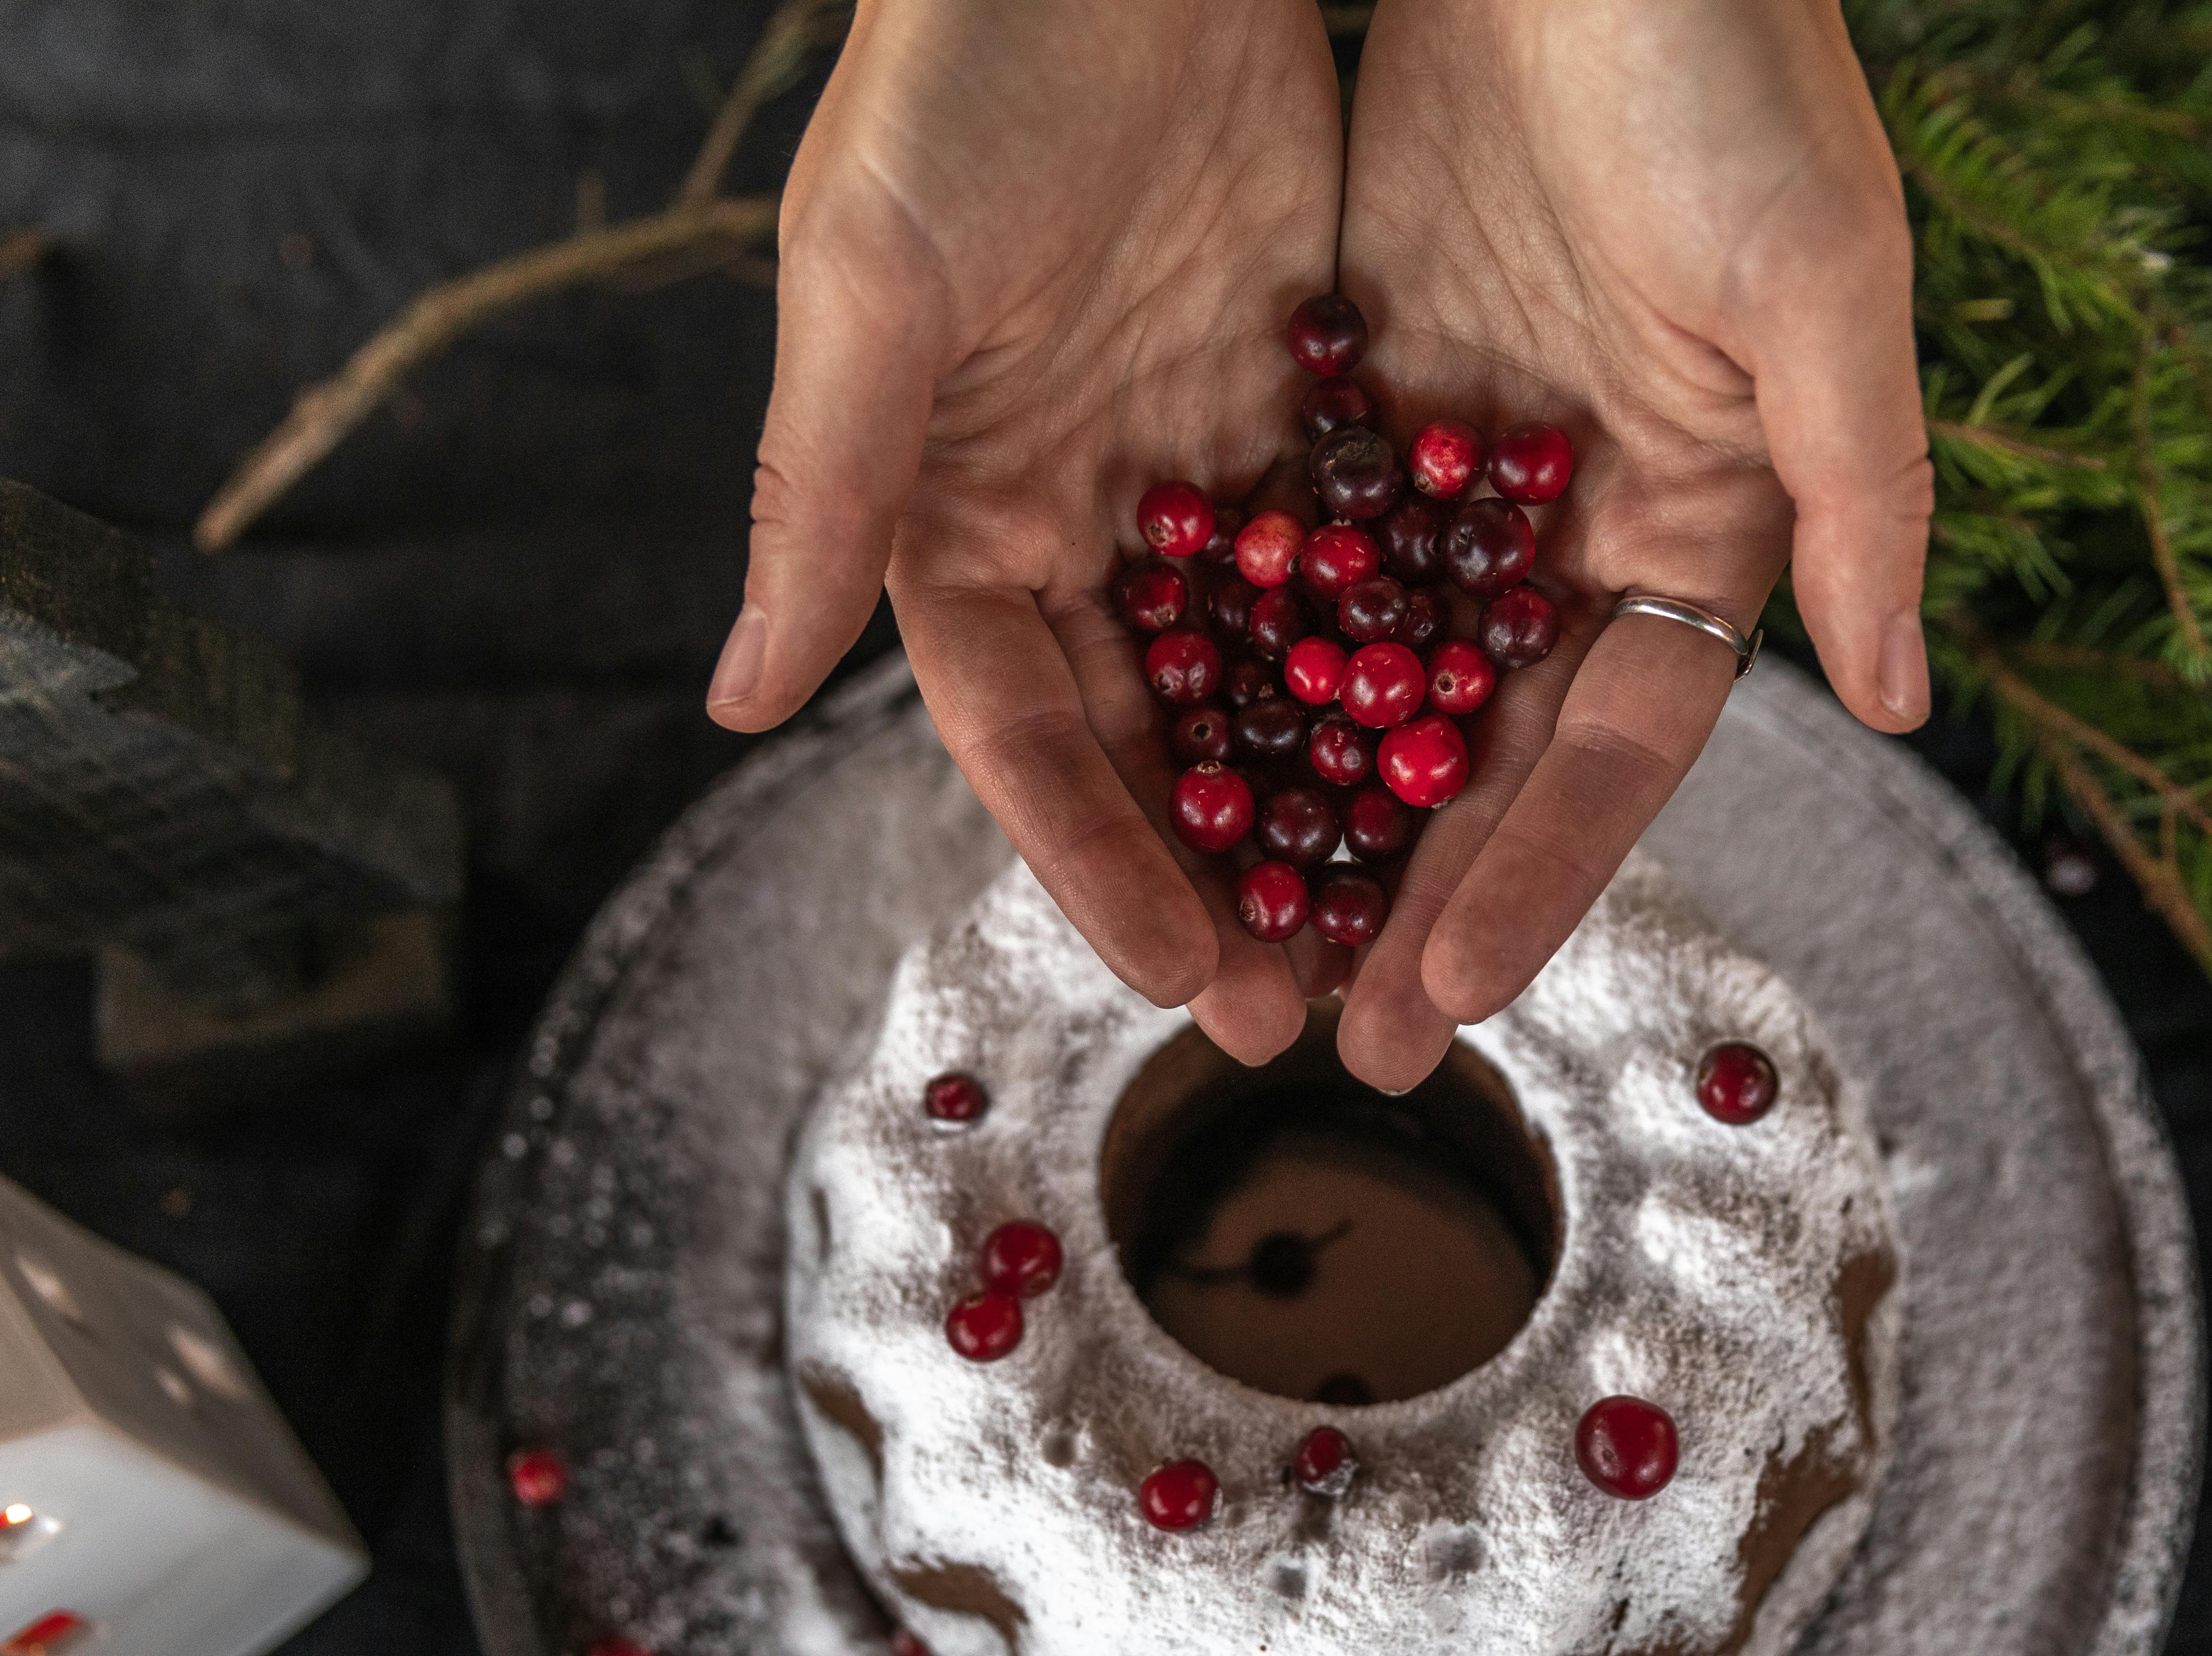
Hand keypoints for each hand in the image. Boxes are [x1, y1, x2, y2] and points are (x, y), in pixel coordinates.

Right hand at [707, 0, 1342, 1063]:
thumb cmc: (959, 66)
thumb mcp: (873, 277)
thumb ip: (820, 493)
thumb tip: (739, 702)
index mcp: (951, 510)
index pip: (1020, 727)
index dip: (1093, 856)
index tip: (1179, 973)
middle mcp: (1071, 514)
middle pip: (1149, 736)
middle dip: (1221, 873)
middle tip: (1305, 1006)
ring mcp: (1190, 469)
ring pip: (1261, 676)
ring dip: (1322, 802)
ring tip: (1396, 929)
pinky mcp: (1299, 404)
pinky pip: (1357, 562)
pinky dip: (1401, 660)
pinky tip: (1472, 758)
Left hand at [1330, 0, 1930, 1090]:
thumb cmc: (1725, 56)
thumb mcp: (1817, 271)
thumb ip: (1857, 491)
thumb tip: (1893, 701)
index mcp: (1701, 515)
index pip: (1614, 748)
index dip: (1534, 883)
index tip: (1441, 1004)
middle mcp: (1577, 516)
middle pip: (1484, 748)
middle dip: (1410, 896)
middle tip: (1329, 1041)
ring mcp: (1461, 464)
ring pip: (1375, 678)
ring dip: (1311, 813)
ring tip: (1232, 946)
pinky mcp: (1356, 386)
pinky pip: (1289, 556)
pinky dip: (1238, 659)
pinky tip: (1165, 766)